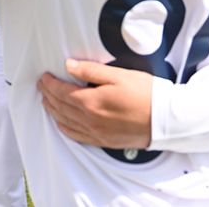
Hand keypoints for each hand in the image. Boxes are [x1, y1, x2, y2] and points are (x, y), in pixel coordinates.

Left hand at [37, 59, 151, 149]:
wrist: (165, 120)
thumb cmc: (146, 94)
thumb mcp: (119, 75)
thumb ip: (91, 71)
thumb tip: (69, 66)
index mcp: (91, 102)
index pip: (61, 92)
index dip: (49, 84)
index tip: (43, 76)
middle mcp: (90, 121)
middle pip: (60, 108)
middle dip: (48, 95)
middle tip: (42, 86)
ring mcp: (96, 133)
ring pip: (65, 123)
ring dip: (53, 111)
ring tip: (47, 101)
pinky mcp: (103, 142)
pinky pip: (76, 136)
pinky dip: (64, 128)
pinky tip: (62, 123)